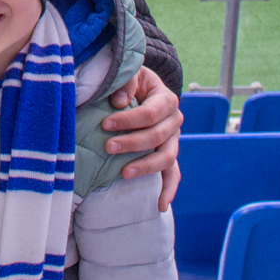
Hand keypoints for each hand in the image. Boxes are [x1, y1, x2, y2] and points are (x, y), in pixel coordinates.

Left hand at [100, 66, 181, 211]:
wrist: (143, 87)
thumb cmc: (132, 81)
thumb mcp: (130, 73)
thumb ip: (126, 82)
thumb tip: (120, 102)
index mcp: (166, 99)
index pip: (150, 113)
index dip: (128, 120)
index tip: (104, 124)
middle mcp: (174, 121)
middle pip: (156, 137)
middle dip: (131, 143)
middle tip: (108, 146)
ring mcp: (173, 140)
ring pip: (166, 158)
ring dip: (145, 166)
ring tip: (124, 172)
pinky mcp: (168, 154)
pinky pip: (173, 174)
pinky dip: (169, 190)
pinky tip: (160, 205)